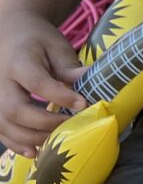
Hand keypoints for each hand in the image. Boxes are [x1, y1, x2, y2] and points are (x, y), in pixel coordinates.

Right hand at [0, 17, 85, 154]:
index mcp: (18, 61)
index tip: (83, 104)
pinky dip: (15, 143)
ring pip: (4, 124)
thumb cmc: (37, 39)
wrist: (10, 32)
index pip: (37, 82)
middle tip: (70, 125)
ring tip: (56, 141)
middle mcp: (0, 81)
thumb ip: (69, 67)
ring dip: (30, 138)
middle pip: (15, 109)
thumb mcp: (56, 46)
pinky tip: (34, 151)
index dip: (59, 96)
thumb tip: (91, 82)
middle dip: (44, 123)